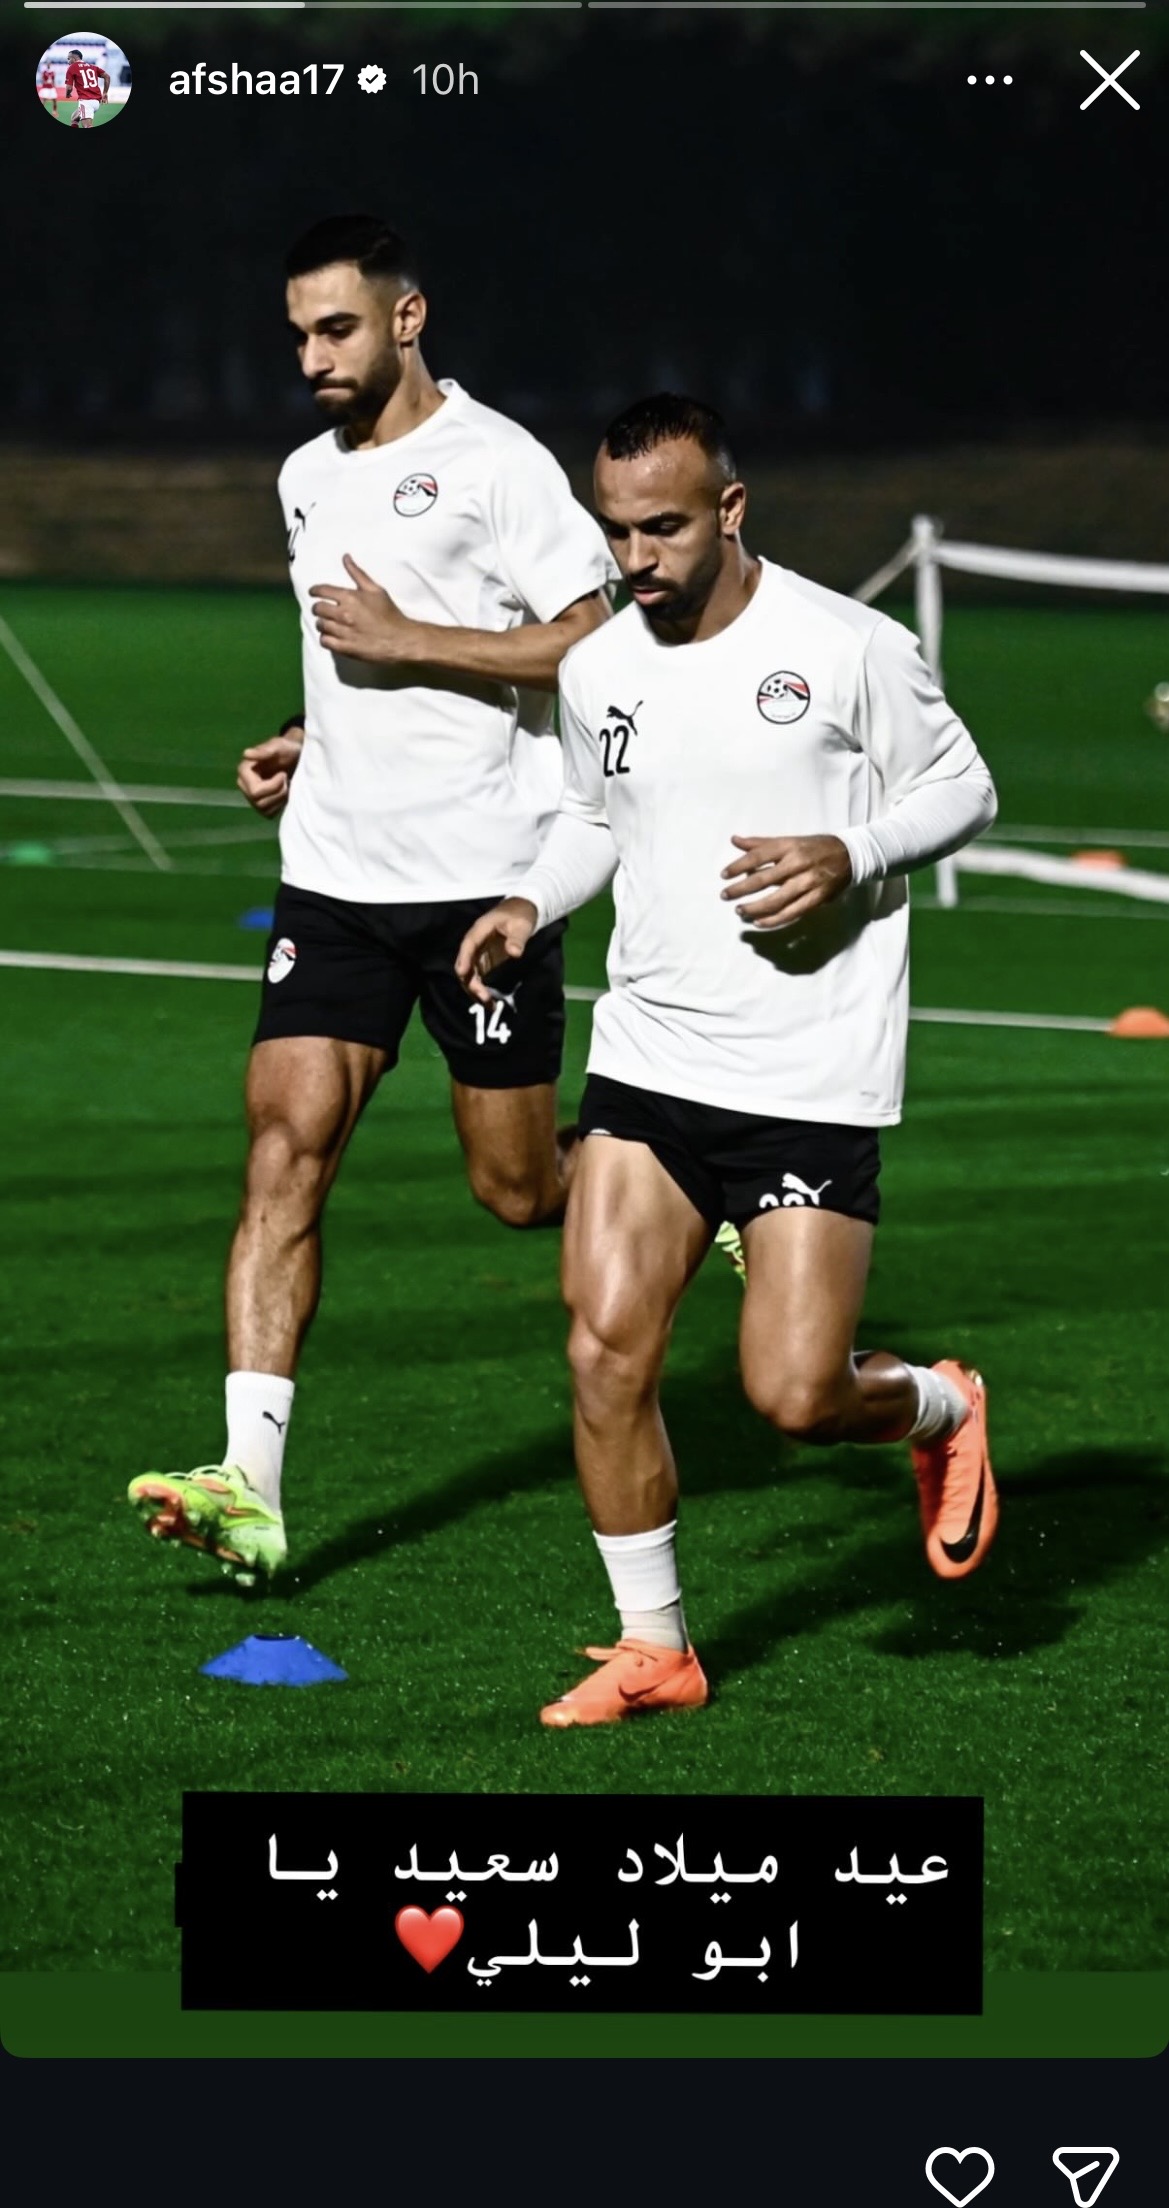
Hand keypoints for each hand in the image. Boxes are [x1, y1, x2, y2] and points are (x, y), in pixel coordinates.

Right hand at [237, 731, 303, 818]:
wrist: (295, 757)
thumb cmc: (286, 749)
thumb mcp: (278, 746)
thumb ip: (264, 751)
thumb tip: (246, 754)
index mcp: (244, 771)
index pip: (254, 791)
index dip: (272, 786)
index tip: (282, 774)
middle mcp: (244, 785)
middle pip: (259, 801)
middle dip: (278, 792)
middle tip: (286, 780)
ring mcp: (252, 796)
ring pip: (264, 809)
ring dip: (280, 799)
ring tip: (286, 785)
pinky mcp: (261, 804)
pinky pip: (268, 814)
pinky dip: (279, 805)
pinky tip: (284, 793)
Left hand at [309, 555, 420, 664]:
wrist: (400, 639)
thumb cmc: (390, 614)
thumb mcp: (376, 590)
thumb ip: (358, 573)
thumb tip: (345, 558)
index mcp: (350, 597)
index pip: (321, 590)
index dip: (314, 591)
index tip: (313, 593)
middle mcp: (344, 614)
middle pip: (317, 608)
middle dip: (318, 608)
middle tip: (322, 610)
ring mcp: (343, 632)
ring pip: (320, 625)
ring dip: (322, 623)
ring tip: (328, 623)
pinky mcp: (345, 648)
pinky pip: (325, 641)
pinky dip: (325, 638)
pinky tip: (331, 636)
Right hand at [455, 899, 538, 1002]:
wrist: (521, 912)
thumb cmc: (520, 915)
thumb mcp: (522, 925)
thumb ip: (517, 938)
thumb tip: (514, 952)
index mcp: (480, 930)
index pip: (468, 945)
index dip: (464, 959)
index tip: (462, 973)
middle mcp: (475, 944)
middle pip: (466, 964)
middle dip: (472, 983)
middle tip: (485, 998)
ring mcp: (479, 954)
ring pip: (470, 975)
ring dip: (476, 991)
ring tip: (490, 1006)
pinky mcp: (485, 963)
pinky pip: (478, 979)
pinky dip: (482, 991)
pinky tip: (491, 1003)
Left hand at [720, 834, 852, 927]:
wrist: (850, 856)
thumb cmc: (814, 848)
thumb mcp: (789, 840)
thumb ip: (761, 843)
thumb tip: (734, 840)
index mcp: (789, 846)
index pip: (758, 856)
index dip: (738, 866)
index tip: (723, 875)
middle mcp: (797, 864)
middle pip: (763, 879)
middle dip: (741, 889)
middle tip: (725, 896)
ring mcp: (808, 883)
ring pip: (776, 900)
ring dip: (755, 908)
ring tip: (740, 911)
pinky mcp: (816, 898)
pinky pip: (791, 913)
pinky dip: (774, 920)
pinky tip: (759, 922)